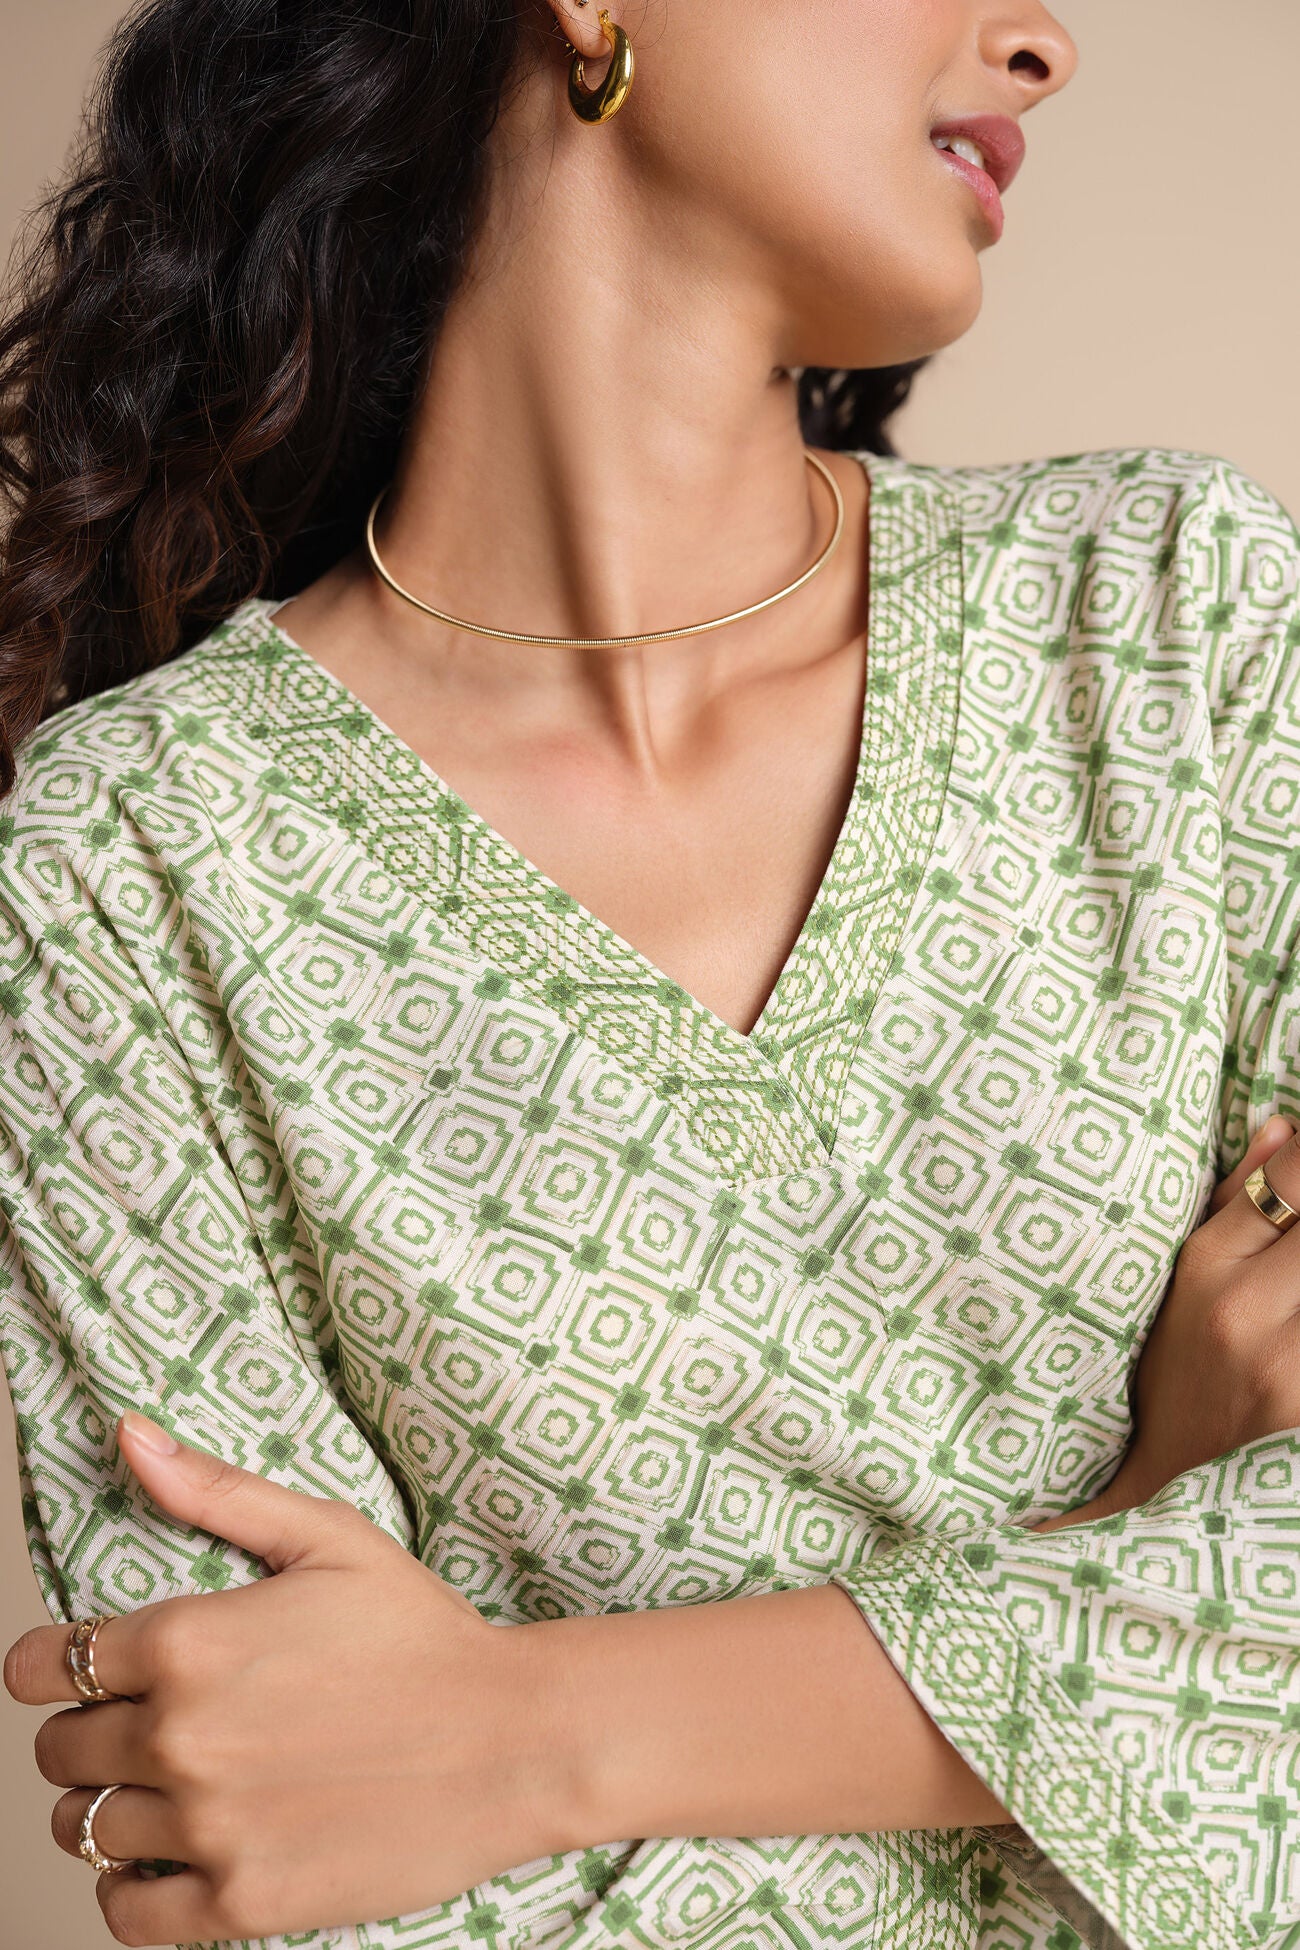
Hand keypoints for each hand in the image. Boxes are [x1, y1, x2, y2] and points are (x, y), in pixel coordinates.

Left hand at [2, 1413, 565, 1946]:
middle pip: (57, 1750)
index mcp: (188, 1642)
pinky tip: (174, 1855)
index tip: (87, 1670)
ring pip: (82, 1829)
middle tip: (151, 1723)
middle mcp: (180, 1737)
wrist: (513, 1740)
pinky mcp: (239, 1901)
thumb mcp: (326, 1537)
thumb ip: (214, 1490)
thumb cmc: (424, 1634)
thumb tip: (127, 1434)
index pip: (42, 1667)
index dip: (54, 1665)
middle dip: (90, 1732)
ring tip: (171, 1785)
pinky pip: (125, 1914)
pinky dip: (131, 1889)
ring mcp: (206, 1827)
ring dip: (110, 1806)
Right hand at [1033, 1115, 1299, 1530]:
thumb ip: (1234, 1206)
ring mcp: (1284, 1363)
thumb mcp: (1180, 1292)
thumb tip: (1284, 1126)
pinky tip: (1297, 1314)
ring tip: (1294, 1289)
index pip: (1291, 1177)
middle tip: (1296, 1256)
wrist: (1168, 1504)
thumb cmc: (1177, 1388)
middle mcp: (1243, 1311)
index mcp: (1202, 1271)